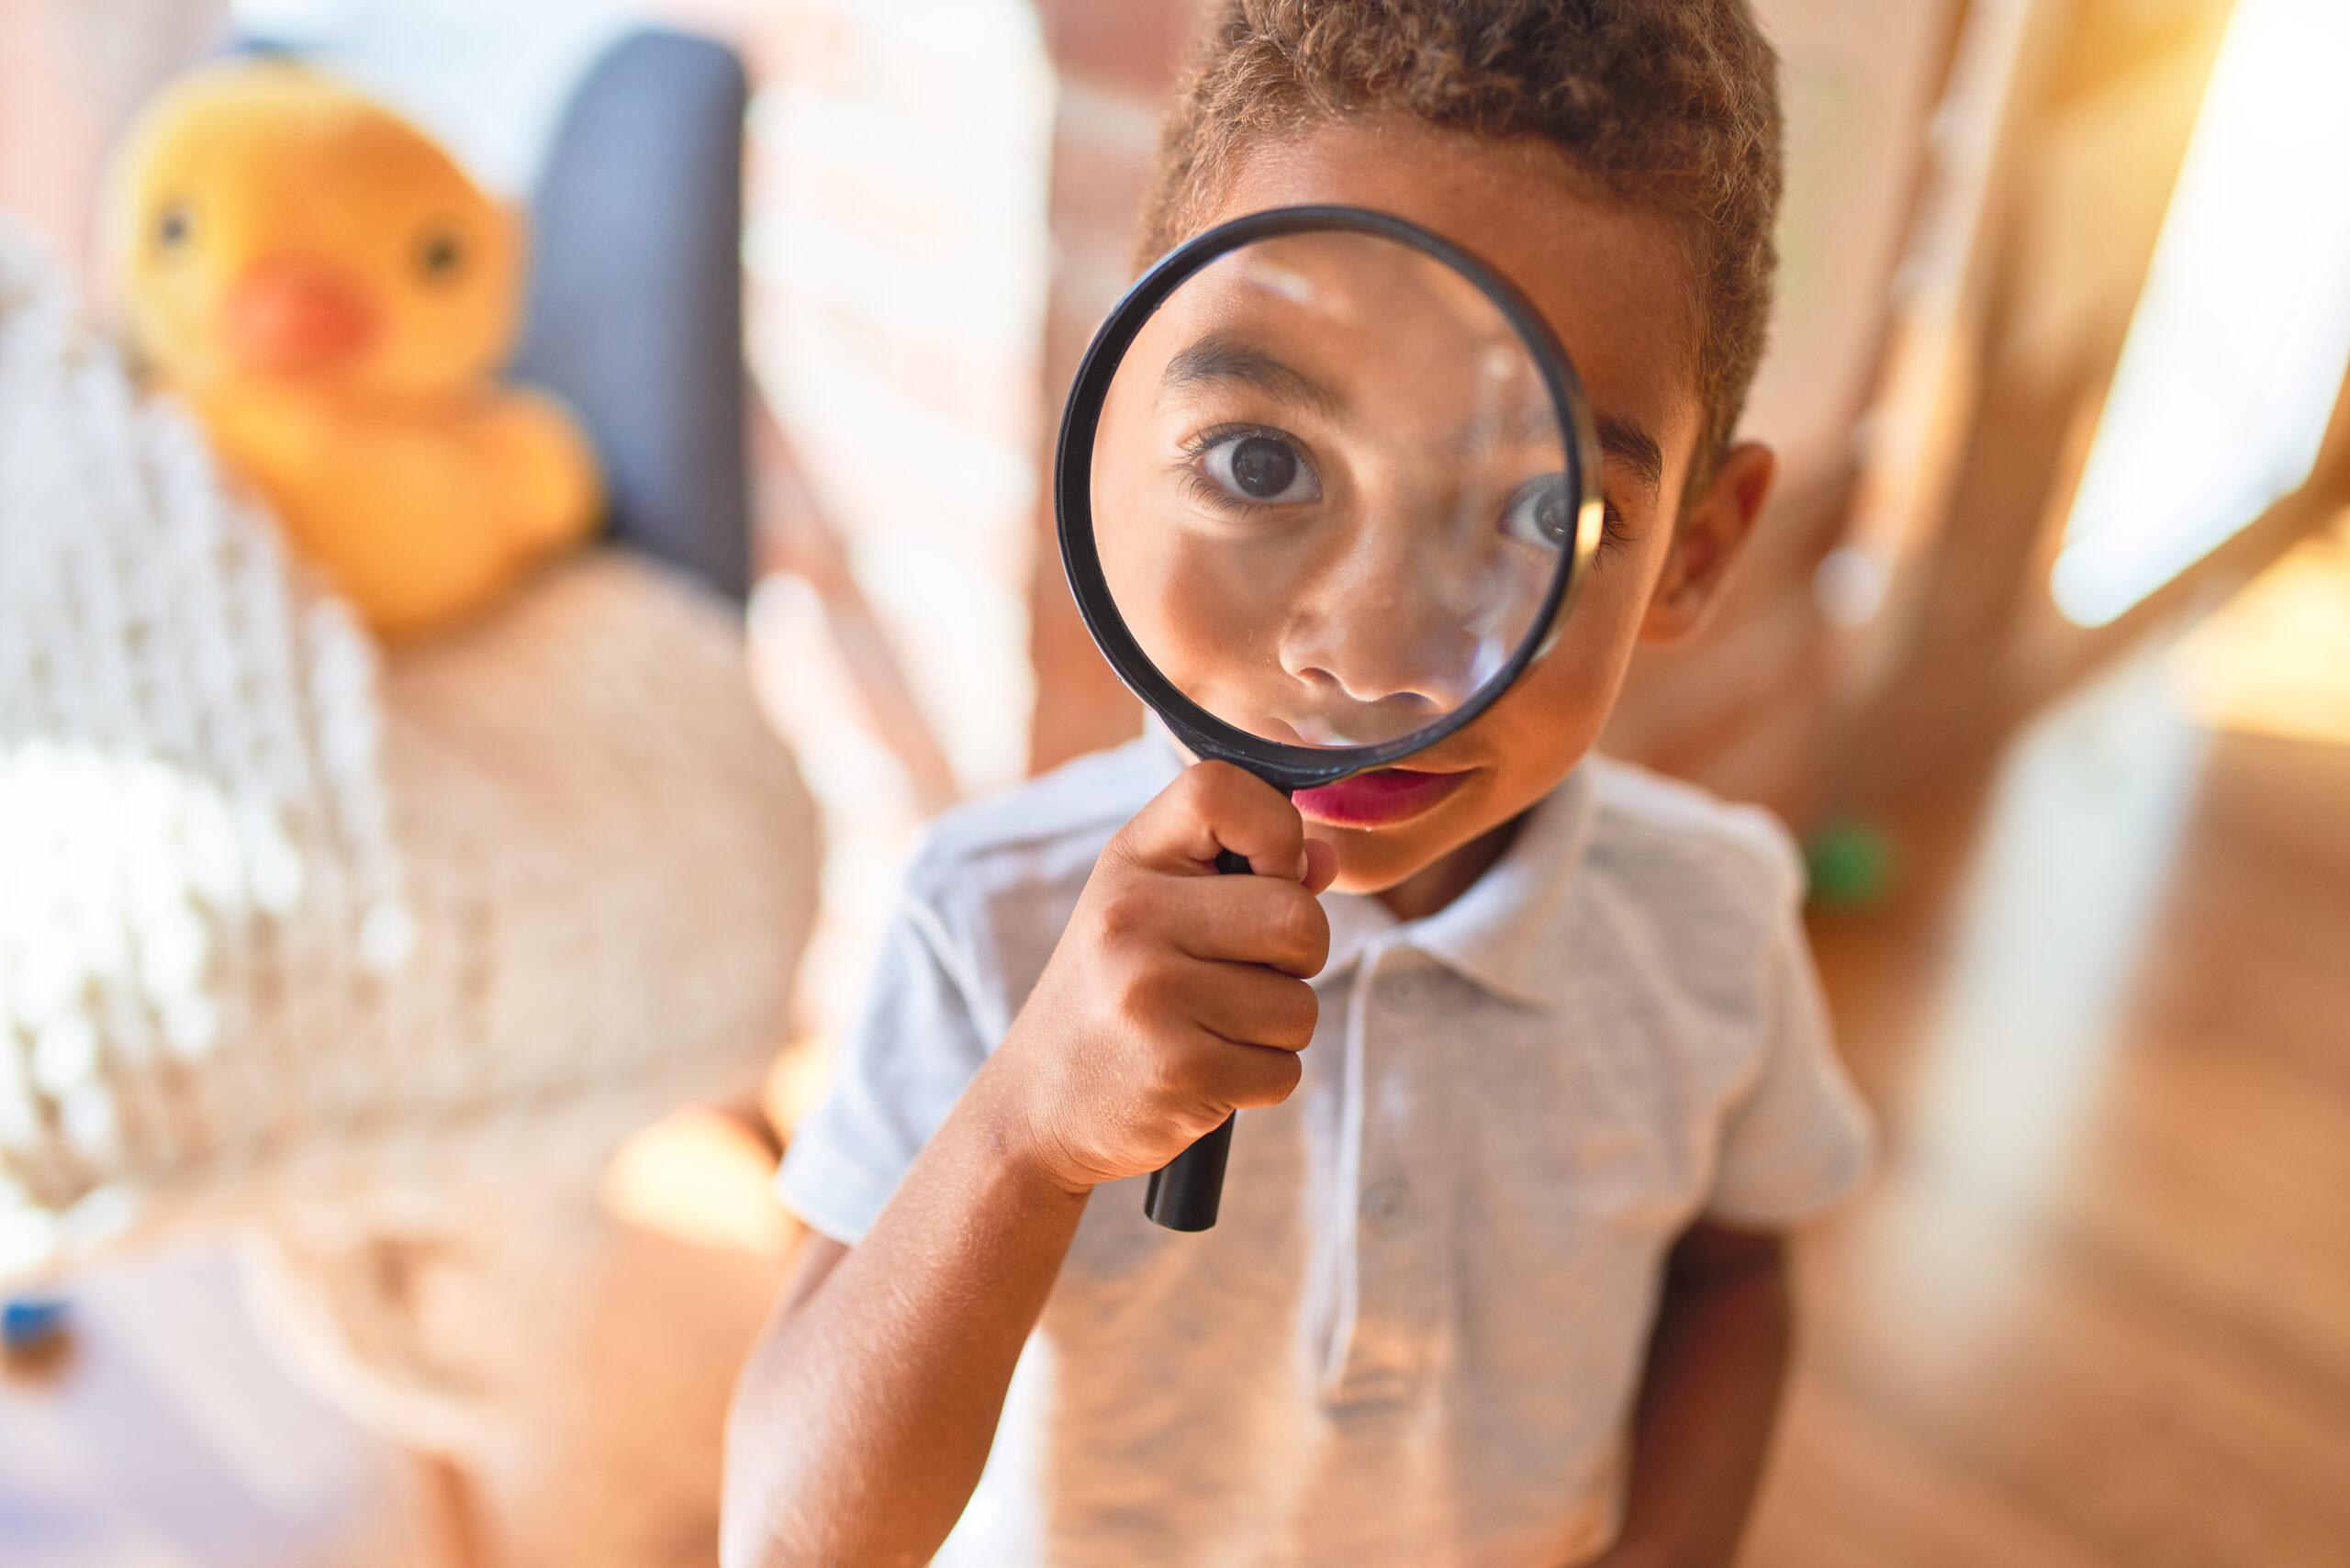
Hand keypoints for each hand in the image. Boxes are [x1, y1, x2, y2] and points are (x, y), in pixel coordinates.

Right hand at [979, 761, 1338, 1193]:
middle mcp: (1133, 919)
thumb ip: (1240, 873)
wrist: (1037, 1105)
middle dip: (1298, 957)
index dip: (1276, 829)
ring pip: (1299, 1005)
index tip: (1268, 874)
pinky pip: (1284, 1070)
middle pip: (1298, 916)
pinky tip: (1203, 1072)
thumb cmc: (1113, 994)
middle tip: (1246, 975)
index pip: (1221, 789)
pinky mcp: (1179, 1072)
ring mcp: (1153, 997)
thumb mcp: (1151, 909)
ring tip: (1211, 1028)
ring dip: (1276, 1028)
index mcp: (1130, 864)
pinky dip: (1260, 1078)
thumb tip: (1327, 857)